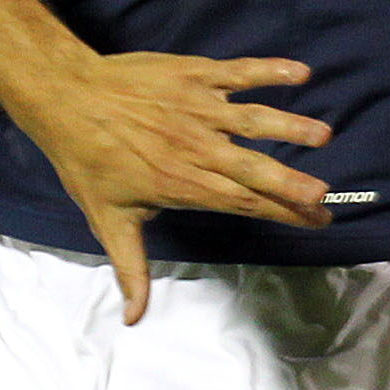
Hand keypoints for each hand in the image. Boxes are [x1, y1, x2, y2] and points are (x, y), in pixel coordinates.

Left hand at [3, 51, 334, 322]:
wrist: (65, 99)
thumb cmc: (87, 162)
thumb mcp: (107, 220)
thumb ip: (131, 268)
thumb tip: (135, 318)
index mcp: (183, 184)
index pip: (241, 203)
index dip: (281, 213)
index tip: (316, 220)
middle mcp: (196, 148)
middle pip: (254, 169)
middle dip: (292, 183)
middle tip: (325, 196)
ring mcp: (197, 109)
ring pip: (253, 119)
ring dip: (289, 126)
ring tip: (321, 136)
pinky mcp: (193, 75)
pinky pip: (238, 72)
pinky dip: (269, 70)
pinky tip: (300, 73)